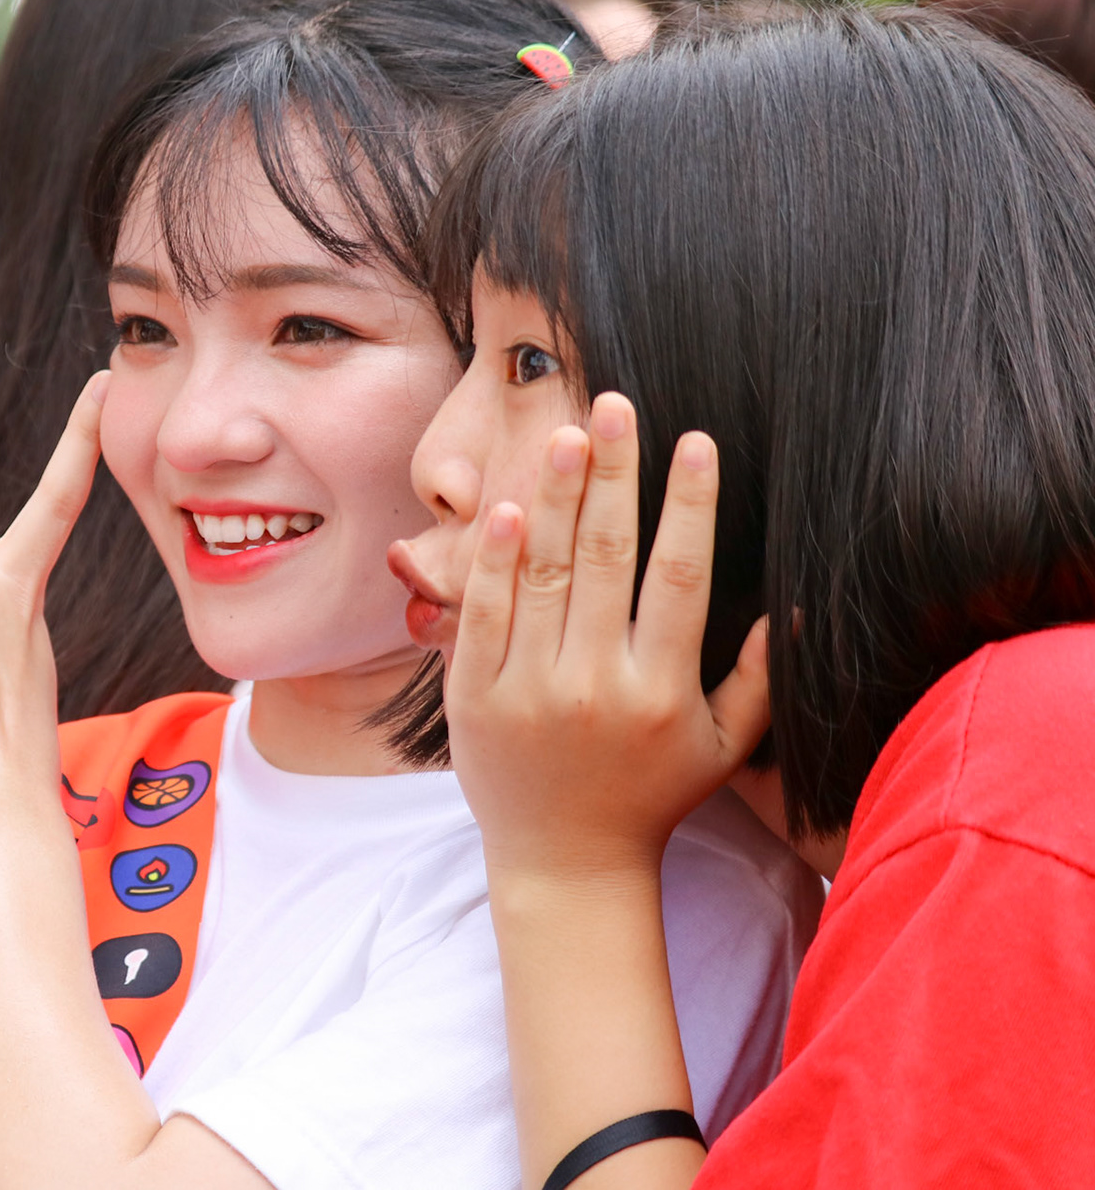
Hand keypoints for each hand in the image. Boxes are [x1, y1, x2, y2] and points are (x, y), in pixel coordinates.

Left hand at [439, 393, 769, 880]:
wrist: (564, 862)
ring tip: (570, 434)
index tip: (695, 442)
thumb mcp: (722, 748)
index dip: (689, 505)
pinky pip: (483, 615)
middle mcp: (595, 684)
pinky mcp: (474, 697)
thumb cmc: (650, 795)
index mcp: (661, 691)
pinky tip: (508, 506)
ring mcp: (528, 689)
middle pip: (608, 558)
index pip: (681, 578)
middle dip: (616, 475)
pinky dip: (494, 561)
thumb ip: (756, 680)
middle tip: (617, 405)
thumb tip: (792, 606)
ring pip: (544, 574)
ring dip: (557, 497)